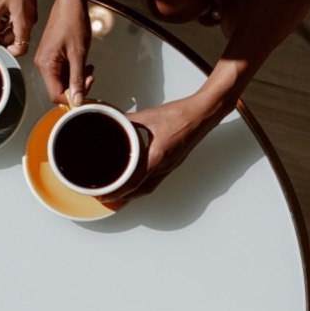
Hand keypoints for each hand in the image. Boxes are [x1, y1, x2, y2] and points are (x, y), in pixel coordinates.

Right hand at [34, 0, 93, 105]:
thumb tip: (78, 99)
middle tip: (91, 77)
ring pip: (62, 80)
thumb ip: (78, 78)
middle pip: (59, 89)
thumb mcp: (79, 53)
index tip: (87, 95)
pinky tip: (84, 63)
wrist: (70, 1)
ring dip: (77, 79)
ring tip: (89, 68)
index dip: (73, 98)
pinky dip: (75, 71)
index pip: (56, 94)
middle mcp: (43, 64)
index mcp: (46, 64)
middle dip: (77, 87)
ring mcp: (47, 59)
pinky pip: (63, 71)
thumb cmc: (72, 20)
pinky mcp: (53, 55)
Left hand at [106, 93, 224, 201]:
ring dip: (135, 192)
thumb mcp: (148, 116)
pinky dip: (145, 183)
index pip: (134, 182)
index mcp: (157, 156)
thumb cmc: (181, 115)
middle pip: (142, 190)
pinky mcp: (174, 162)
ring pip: (150, 186)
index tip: (107, 194)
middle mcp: (165, 165)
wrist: (203, 114)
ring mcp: (171, 166)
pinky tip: (138, 178)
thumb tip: (114, 121)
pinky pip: (157, 179)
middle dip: (124, 196)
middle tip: (109, 195)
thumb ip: (128, 120)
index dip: (119, 191)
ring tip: (120, 191)